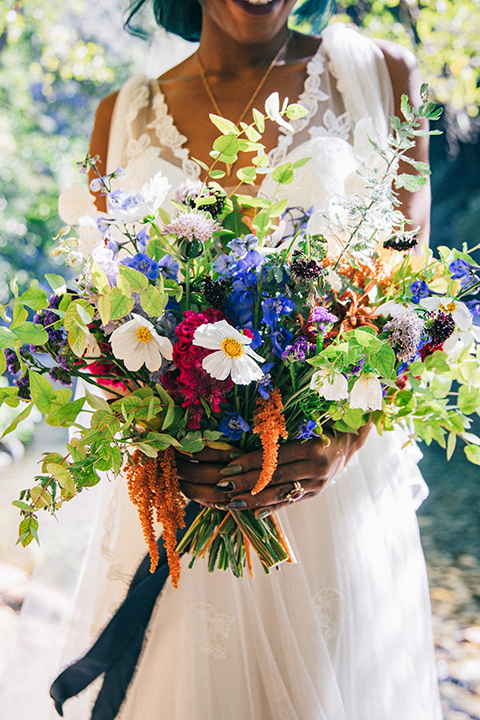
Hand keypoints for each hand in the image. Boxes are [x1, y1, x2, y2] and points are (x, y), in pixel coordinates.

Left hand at [175, 424, 370, 514]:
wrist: (350, 442)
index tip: (227, 466)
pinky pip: (290, 501)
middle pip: (274, 477)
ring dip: (254, 500)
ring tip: (233, 503)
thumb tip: (248, 440)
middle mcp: (316, 467)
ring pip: (280, 493)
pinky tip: (255, 512)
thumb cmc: (322, 426)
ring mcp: (317, 484)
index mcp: (312, 447)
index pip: (273, 457)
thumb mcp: (305, 425)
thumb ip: (281, 434)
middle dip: (245, 483)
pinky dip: (271, 507)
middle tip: (223, 485)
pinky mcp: (316, 493)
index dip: (248, 463)